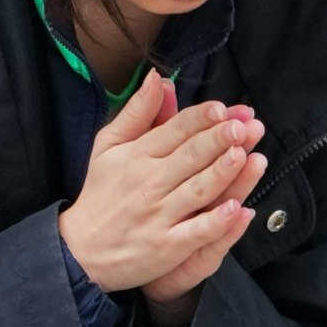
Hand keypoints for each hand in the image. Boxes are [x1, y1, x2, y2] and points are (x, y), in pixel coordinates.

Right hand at [58, 74, 263, 301]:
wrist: (81, 249)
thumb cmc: (103, 192)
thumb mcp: (109, 147)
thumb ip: (138, 113)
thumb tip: (157, 77)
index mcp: (137, 155)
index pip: (174, 131)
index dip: (200, 119)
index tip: (224, 108)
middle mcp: (149, 183)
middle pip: (190, 156)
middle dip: (219, 139)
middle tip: (245, 125)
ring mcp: (159, 215)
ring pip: (197, 190)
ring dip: (222, 172)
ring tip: (244, 154)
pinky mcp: (167, 246)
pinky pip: (196, 232)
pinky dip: (216, 221)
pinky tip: (237, 209)